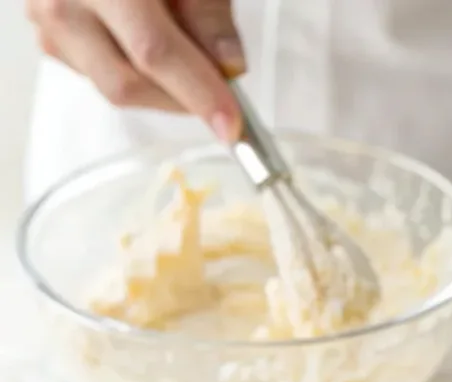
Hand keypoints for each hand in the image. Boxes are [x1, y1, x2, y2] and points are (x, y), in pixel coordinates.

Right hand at [26, 0, 244, 140]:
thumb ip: (209, 10)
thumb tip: (228, 65)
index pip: (153, 51)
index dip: (197, 92)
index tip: (231, 125)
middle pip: (127, 84)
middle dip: (181, 99)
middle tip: (218, 89)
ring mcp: (46, 18)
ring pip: (112, 86)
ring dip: (160, 87)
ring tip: (183, 51)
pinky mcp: (50, 36)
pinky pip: (99, 76)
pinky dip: (136, 72)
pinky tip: (147, 41)